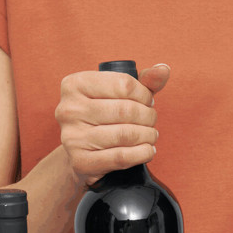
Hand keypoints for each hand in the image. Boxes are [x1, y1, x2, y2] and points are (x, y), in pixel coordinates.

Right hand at [55, 64, 170, 189]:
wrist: (80, 154)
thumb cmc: (103, 118)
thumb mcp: (119, 95)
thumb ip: (143, 81)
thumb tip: (163, 70)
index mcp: (75, 84)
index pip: (124, 84)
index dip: (144, 95)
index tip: (147, 102)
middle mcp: (69, 109)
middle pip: (126, 110)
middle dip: (148, 116)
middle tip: (151, 121)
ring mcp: (72, 137)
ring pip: (125, 134)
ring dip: (147, 136)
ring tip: (151, 135)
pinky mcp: (81, 162)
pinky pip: (121, 157)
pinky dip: (142, 154)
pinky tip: (147, 150)